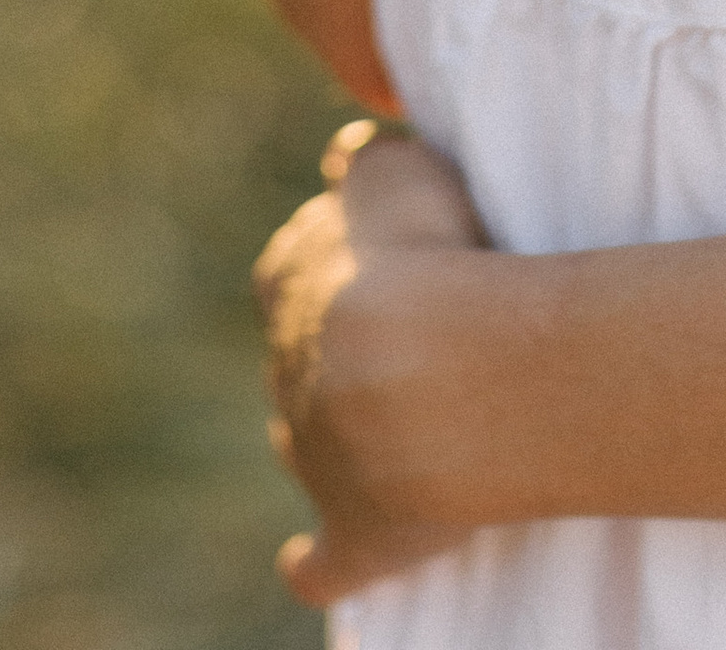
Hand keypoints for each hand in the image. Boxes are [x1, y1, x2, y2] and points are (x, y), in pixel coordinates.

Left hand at [257, 119, 492, 608]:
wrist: (439, 373)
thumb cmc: (431, 255)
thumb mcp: (394, 170)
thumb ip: (363, 164)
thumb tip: (342, 161)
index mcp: (286, 280)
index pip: (290, 268)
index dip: (333, 265)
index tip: (382, 267)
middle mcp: (286, 369)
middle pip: (297, 357)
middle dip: (335, 353)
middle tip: (406, 344)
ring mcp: (315, 458)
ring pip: (304, 444)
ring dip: (330, 438)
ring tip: (384, 432)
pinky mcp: (356, 535)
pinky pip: (322, 562)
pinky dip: (315, 563)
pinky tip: (308, 564)